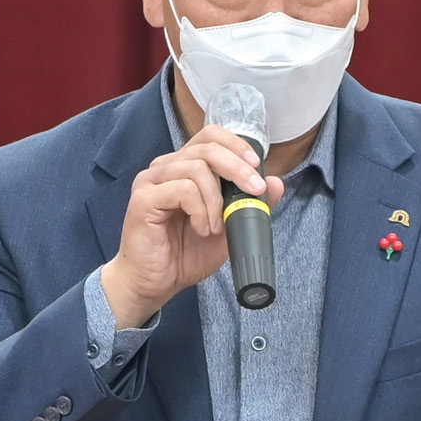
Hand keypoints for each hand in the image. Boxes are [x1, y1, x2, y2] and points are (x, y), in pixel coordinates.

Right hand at [100, 126, 286, 327]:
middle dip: (237, 168)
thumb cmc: (185, 254)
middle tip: (254, 191)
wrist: (155, 284)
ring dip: (216, 200)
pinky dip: (200, 210)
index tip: (256, 167)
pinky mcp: (144, 198)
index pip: (210, 136)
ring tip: (215, 227)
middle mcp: (166, 168)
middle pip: (207, 147)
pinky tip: (201, 229)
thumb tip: (276, 183)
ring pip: (197, 168)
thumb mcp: (228, 228)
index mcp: (184, 167)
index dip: (236, 145)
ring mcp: (152, 181)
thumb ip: (249, 205)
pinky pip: (183, 189)